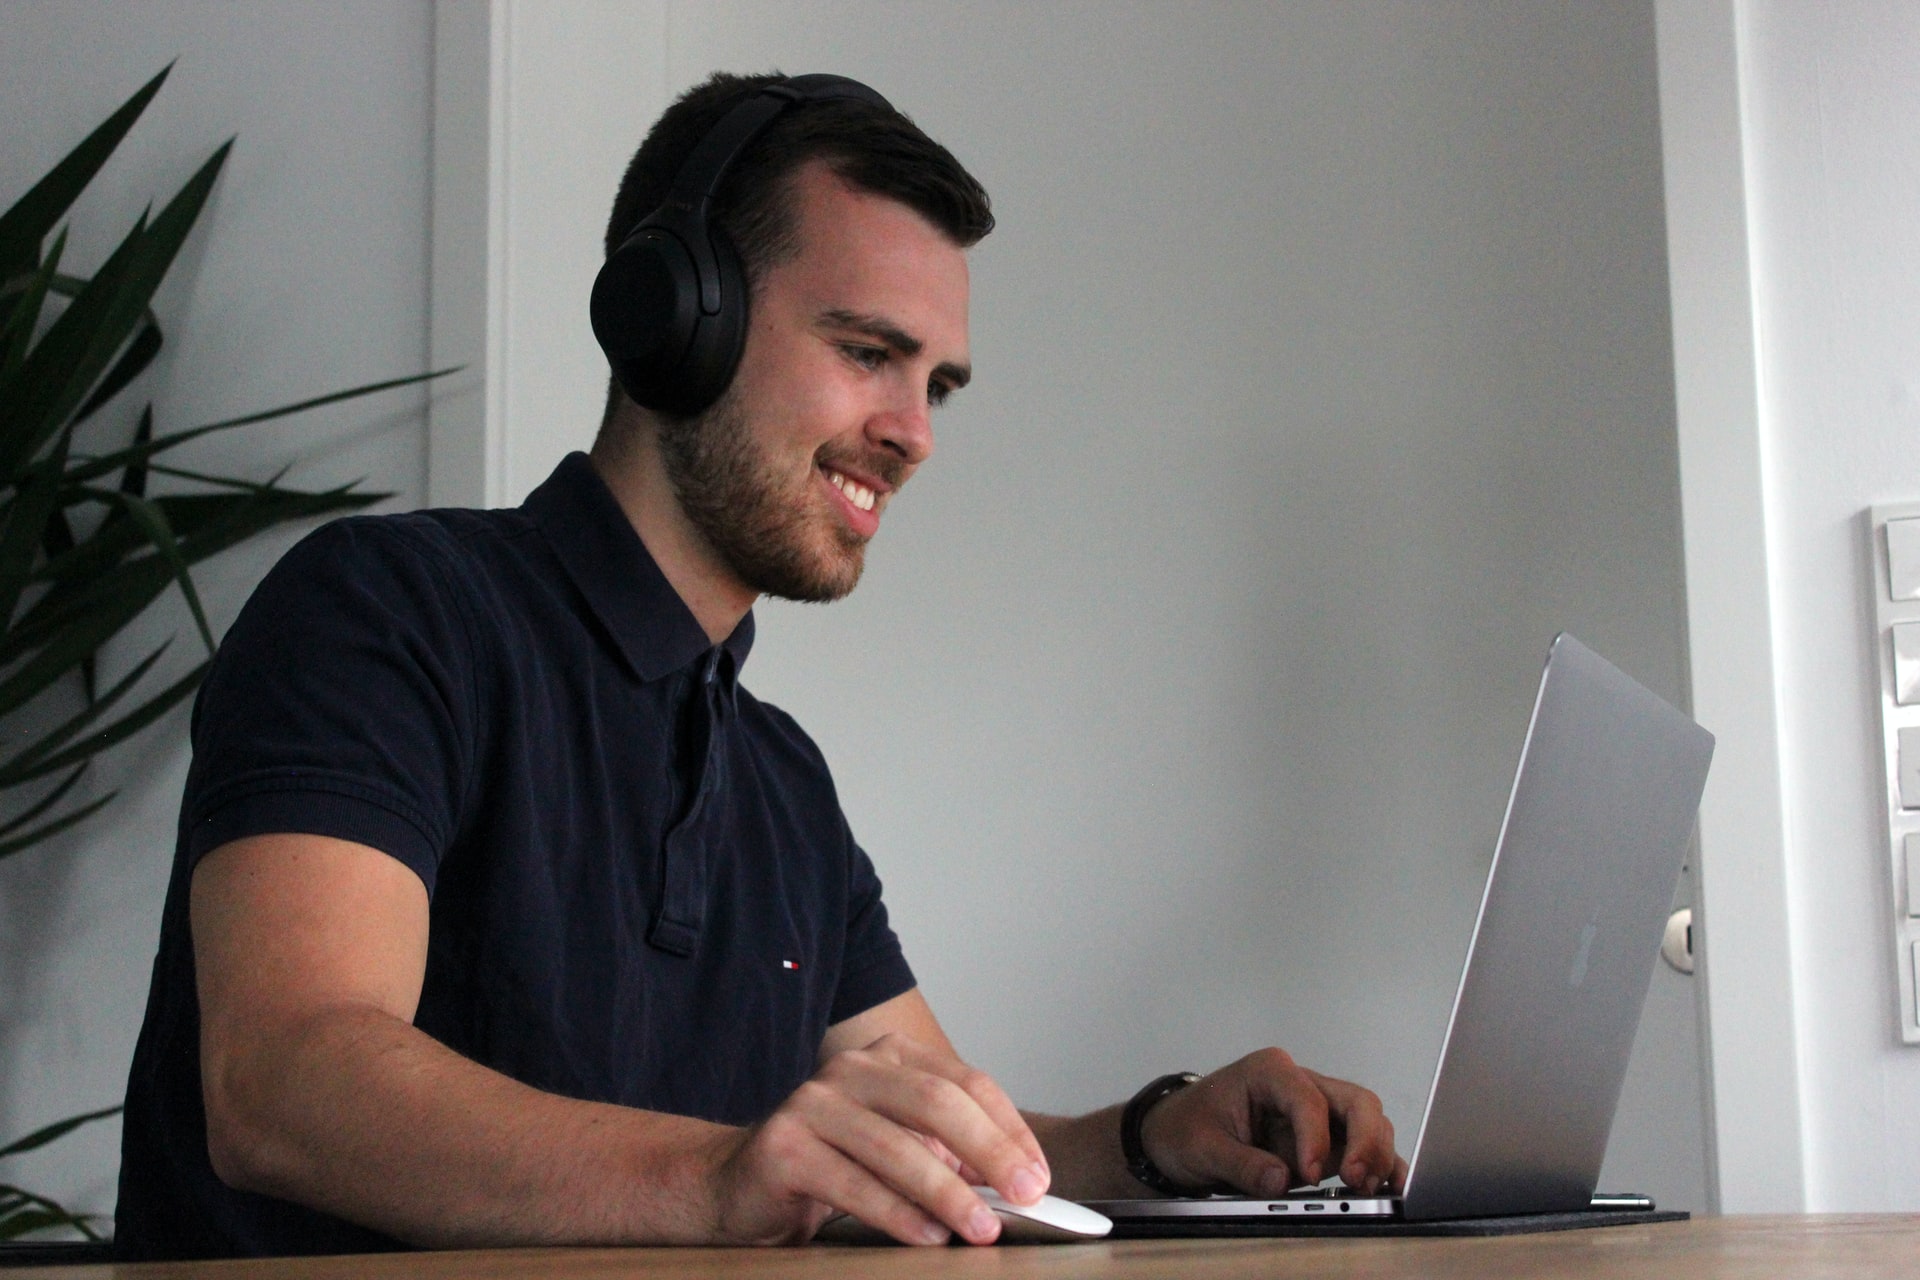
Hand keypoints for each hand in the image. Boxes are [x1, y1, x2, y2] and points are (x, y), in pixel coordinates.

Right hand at [702, 1033, 1049, 1246]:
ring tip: (982, 1227)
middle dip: (991, 1152)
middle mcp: (850, 1068)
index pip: (965, 1083)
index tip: (1039, 1176)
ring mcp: (812, 1102)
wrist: (739, 1184)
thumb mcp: (899, 1147)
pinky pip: (854, 1183)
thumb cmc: (834, 1165)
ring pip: (898, 1146)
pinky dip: (898, 1214)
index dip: (1009, 1129)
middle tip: (1027, 1195)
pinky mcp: (783, 1146)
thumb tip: (1016, 1180)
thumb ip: (948, 1152)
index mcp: (888, 1057)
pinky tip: (928, 1236)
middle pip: (937, 1102)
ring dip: (949, 1193)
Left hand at [1137, 1048, 1405, 1195]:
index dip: (1315, 1137)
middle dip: (1366, 1140)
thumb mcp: (1203, 1147)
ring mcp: (1317, 1113)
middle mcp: (1301, 1086)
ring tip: (1366, 1189)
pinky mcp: (1324, 1140)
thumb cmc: (1187, 1128)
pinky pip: (1361, 1148)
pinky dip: (1377, 1165)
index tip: (1309, 1174)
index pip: (1307, 1099)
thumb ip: (1241, 1163)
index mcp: (1270, 1072)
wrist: (1176, 1136)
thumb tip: (1280, 1180)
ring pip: (1367, 1123)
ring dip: (1375, 1155)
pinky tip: (1386, 1187)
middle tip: (1356, 1179)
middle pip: (1355, 1102)